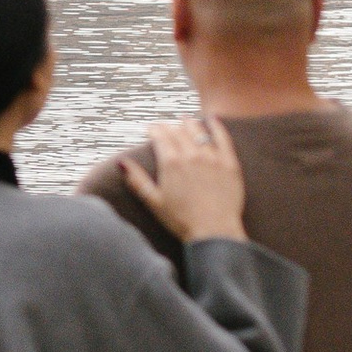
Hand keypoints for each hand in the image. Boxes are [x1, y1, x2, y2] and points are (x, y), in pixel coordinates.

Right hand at [122, 113, 247, 248]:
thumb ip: (137, 180)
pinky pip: (223, 139)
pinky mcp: (229, 163)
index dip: (154, 129)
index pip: (161, 137)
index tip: (150, 128)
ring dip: (190, 124)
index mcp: (171, 163)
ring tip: (185, 120)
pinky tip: (213, 119)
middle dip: (169, 126)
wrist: (214, 231)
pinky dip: (217, 127)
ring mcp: (212, 158)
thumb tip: (122, 162)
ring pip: (199, 132)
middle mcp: (191, 155)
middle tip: (165, 126)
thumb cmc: (182, 221)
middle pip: (178, 132)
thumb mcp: (153, 201)